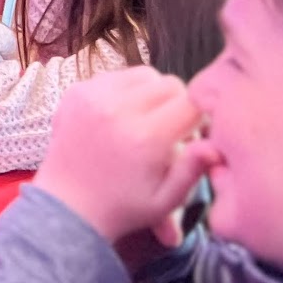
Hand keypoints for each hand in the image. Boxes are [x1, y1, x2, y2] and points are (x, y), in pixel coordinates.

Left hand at [33, 68, 220, 245]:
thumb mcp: (165, 200)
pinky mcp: (76, 91)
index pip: (191, 102)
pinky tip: (121, 116)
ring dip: (152, 93)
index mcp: (145, 137)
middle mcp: (118, 109)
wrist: (67, 205)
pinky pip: (114, 76)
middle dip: (178, 104)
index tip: (191, 135)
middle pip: (169, 83)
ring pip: (143, 74)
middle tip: (169, 129)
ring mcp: (93, 96)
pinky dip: (125, 90)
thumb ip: (193, 169)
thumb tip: (215, 145)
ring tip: (146, 121)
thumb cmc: (122, 207)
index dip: (199, 117)